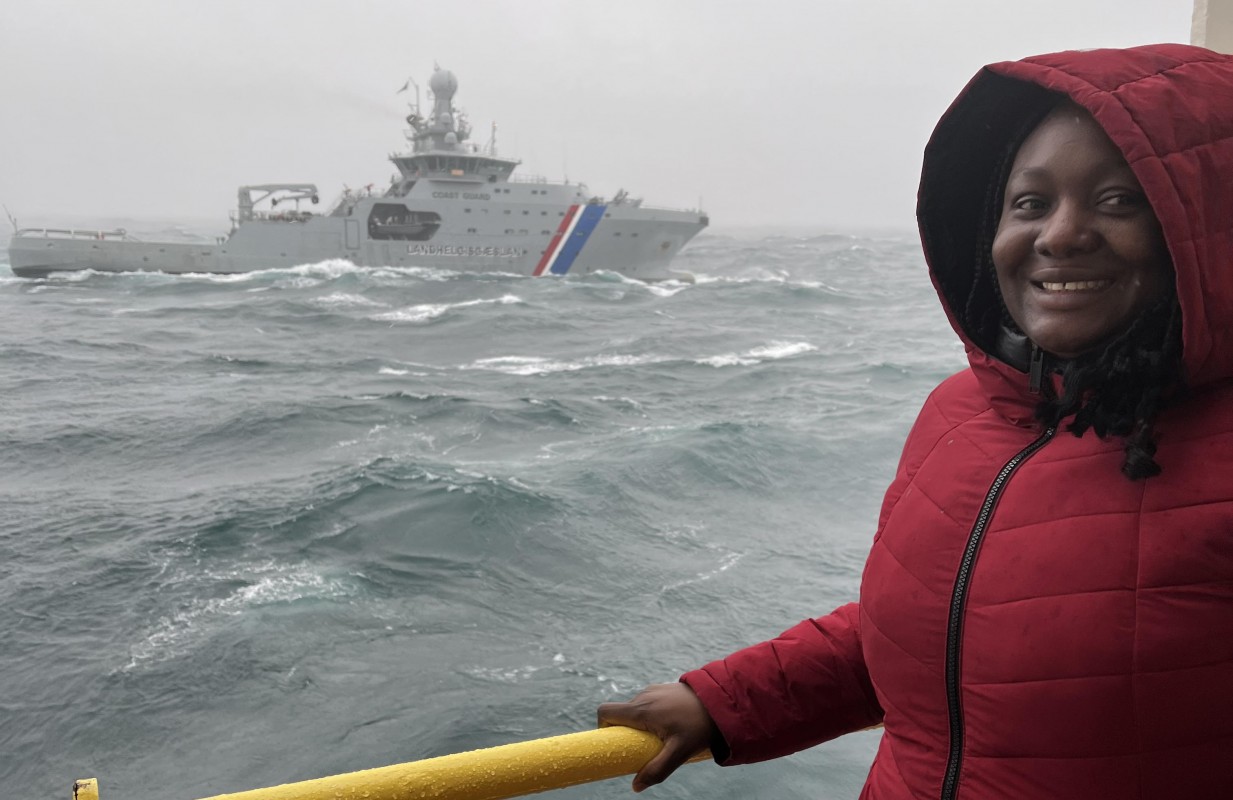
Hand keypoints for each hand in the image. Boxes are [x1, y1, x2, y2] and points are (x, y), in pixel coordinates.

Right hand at [597, 682, 718, 792]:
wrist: (722, 699)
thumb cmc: (699, 725)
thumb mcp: (679, 752)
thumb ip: (657, 770)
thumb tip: (636, 786)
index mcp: (641, 709)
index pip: (606, 712)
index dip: (603, 728)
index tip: (615, 744)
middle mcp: (643, 696)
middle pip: (621, 715)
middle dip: (626, 733)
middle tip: (645, 747)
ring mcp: (653, 690)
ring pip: (635, 709)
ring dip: (641, 725)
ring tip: (663, 737)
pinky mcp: (663, 689)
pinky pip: (648, 704)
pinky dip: (651, 716)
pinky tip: (672, 725)